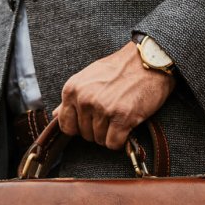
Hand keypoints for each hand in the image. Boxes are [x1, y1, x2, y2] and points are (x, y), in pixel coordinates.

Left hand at [54, 42, 175, 149]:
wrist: (150, 60)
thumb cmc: (120, 69)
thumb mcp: (89, 78)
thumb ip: (71, 99)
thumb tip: (55, 116)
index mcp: (72, 89)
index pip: (66, 126)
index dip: (80, 126)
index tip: (91, 119)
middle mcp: (85, 99)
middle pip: (85, 135)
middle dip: (98, 130)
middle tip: (112, 113)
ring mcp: (103, 109)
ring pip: (100, 140)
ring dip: (111, 134)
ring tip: (120, 115)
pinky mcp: (122, 118)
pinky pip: (113, 144)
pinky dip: (121, 140)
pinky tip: (127, 126)